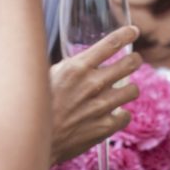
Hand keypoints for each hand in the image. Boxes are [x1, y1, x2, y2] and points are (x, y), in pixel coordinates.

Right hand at [50, 26, 141, 163]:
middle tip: (134, 60)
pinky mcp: (105, 126)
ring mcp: (101, 106)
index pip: (111, 44)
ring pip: (133, 90)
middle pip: (129, 63)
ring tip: (123, 91)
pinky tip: (112, 115)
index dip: (127, 34)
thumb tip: (85, 61)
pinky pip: (126, 115)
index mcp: (77, 67)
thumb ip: (72, 67)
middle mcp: (93, 84)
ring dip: (129, 89)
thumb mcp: (51, 76)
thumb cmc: (40, 105)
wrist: (35, 137)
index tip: (134, 31)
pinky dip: (120, 115)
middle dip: (135, 60)